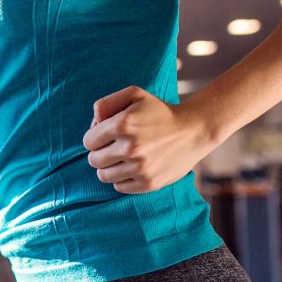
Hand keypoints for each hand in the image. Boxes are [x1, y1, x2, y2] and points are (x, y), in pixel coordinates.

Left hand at [82, 86, 211, 193]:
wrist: (193, 131)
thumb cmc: (159, 112)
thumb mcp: (134, 94)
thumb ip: (106, 104)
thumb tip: (93, 124)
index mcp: (122, 125)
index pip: (88, 142)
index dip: (95, 138)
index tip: (106, 135)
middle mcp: (130, 148)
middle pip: (93, 160)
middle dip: (100, 153)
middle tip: (114, 147)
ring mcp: (140, 168)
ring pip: (103, 176)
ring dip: (109, 167)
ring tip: (122, 158)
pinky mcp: (149, 183)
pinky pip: (119, 187)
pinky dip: (121, 179)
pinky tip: (132, 168)